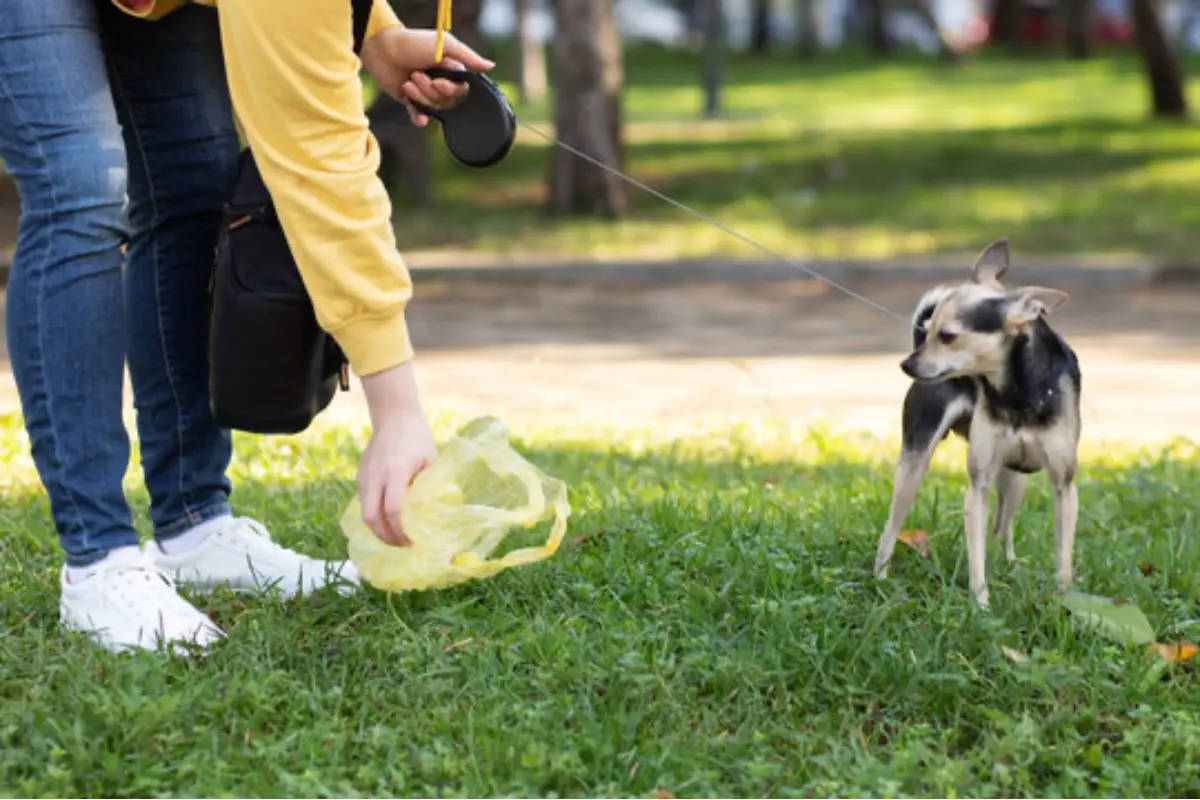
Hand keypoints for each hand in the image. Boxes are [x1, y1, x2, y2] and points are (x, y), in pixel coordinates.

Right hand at [357, 363, 437, 545]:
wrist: (394, 416)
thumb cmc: (417, 438)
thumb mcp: (431, 460)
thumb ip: (432, 485)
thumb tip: (439, 512)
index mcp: (396, 472)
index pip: (392, 510)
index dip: (400, 531)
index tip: (412, 541)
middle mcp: (375, 477)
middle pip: (371, 518)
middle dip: (385, 537)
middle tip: (401, 545)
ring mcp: (365, 476)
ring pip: (364, 512)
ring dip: (378, 529)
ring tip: (395, 536)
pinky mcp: (360, 476)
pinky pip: (364, 502)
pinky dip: (374, 515)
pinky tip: (387, 519)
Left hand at [361, 27, 495, 126]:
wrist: (383, 50)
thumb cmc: (414, 43)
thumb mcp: (446, 45)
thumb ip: (469, 57)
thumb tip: (491, 66)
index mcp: (450, 70)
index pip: (460, 90)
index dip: (450, 89)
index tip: (439, 81)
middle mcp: (439, 82)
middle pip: (446, 101)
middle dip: (431, 91)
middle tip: (418, 75)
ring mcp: (424, 93)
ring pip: (433, 108)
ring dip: (421, 97)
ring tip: (408, 81)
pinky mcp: (410, 101)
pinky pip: (420, 116)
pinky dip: (419, 118)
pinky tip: (419, 117)